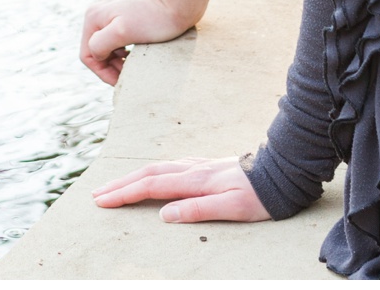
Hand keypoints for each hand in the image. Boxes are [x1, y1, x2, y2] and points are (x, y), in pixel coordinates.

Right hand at [79, 0, 196, 84]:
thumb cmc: (155, 17)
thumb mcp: (123, 32)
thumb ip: (100, 43)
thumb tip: (95, 54)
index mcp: (94, 17)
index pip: (88, 55)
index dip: (103, 73)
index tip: (122, 81)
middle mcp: (99, 11)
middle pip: (97, 49)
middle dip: (111, 66)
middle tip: (130, 75)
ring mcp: (113, 10)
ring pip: (108, 43)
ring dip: (117, 58)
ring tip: (134, 65)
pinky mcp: (127, 11)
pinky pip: (119, 35)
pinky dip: (125, 48)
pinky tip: (137, 51)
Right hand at [91, 157, 269, 222]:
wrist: (283, 172)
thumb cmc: (261, 195)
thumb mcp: (233, 208)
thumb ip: (198, 210)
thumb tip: (165, 214)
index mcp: (195, 181)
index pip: (151, 186)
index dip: (125, 194)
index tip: (102, 201)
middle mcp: (193, 169)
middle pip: (148, 173)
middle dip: (121, 184)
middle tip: (97, 194)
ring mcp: (200, 166)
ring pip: (158, 168)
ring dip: (134, 177)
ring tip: (116, 185)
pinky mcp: (208, 166)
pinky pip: (171, 166)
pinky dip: (153, 171)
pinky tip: (153, 175)